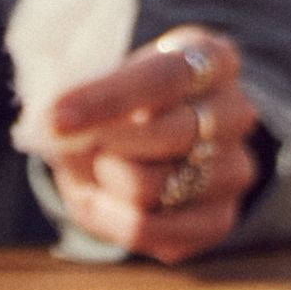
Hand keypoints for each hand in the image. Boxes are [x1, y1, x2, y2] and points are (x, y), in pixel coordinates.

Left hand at [41, 27, 262, 265]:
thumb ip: (84, 99)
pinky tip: (99, 199)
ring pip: (159, 185)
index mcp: (213, 58)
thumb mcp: (105, 81)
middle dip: (107, 143)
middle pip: (172, 133)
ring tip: (90, 167)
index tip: (57, 116)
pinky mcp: (221, 218)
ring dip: (106, 181)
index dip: (108, 97)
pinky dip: (113, 220)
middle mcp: (237, 111)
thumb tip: (53, 127)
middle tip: (66, 144)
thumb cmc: (122, 101)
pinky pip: (158, 231)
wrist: (145, 139)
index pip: (167, 76)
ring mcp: (235, 167)